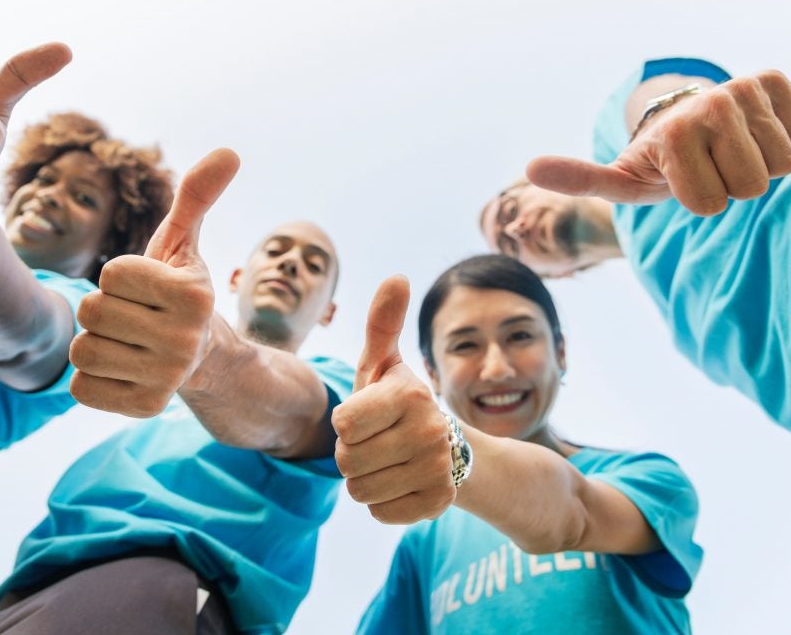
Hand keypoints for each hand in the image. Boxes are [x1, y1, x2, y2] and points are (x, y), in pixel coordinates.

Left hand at [68, 148, 239, 416]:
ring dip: (96, 344)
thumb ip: (196, 196)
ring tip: (127, 344)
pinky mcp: (145, 408)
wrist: (201, 360)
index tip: (145, 290)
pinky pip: (80, 387)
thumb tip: (228, 151)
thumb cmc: (176, 292)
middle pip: (92, 312)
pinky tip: (123, 371)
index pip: (111, 273)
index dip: (119, 277)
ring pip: (82, 351)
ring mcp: (167, 379)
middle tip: (134, 320)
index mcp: (193, 294)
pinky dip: (92, 379)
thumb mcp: (183, 243)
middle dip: (105, 311)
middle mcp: (185, 340)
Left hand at [331, 276, 455, 523]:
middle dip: (352, 454)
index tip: (367, 415)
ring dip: (365, 480)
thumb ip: (382, 324)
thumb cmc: (398, 401)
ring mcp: (439, 470)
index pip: (342, 424)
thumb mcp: (384, 364)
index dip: (346, 423)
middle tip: (377, 442)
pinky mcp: (439, 503)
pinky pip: (380, 512)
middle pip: (346, 461)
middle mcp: (431, 432)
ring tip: (388, 462)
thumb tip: (396, 277)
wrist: (448, 448)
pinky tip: (401, 483)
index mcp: (410, 395)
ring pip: (360, 491)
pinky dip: (383, 503)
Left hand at [526, 70, 790, 214]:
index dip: (698, 202)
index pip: (709, 205)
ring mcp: (741, 89)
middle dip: (730, 187)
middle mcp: (709, 104)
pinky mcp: (771, 81)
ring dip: (758, 167)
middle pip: (749, 187)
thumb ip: (581, 178)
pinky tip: (754, 136)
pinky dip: (784, 146)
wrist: (687, 120)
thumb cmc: (657, 163)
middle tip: (708, 167)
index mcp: (671, 133)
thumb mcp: (619, 178)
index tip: (682, 183)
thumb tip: (530, 168)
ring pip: (779, 165)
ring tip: (728, 152)